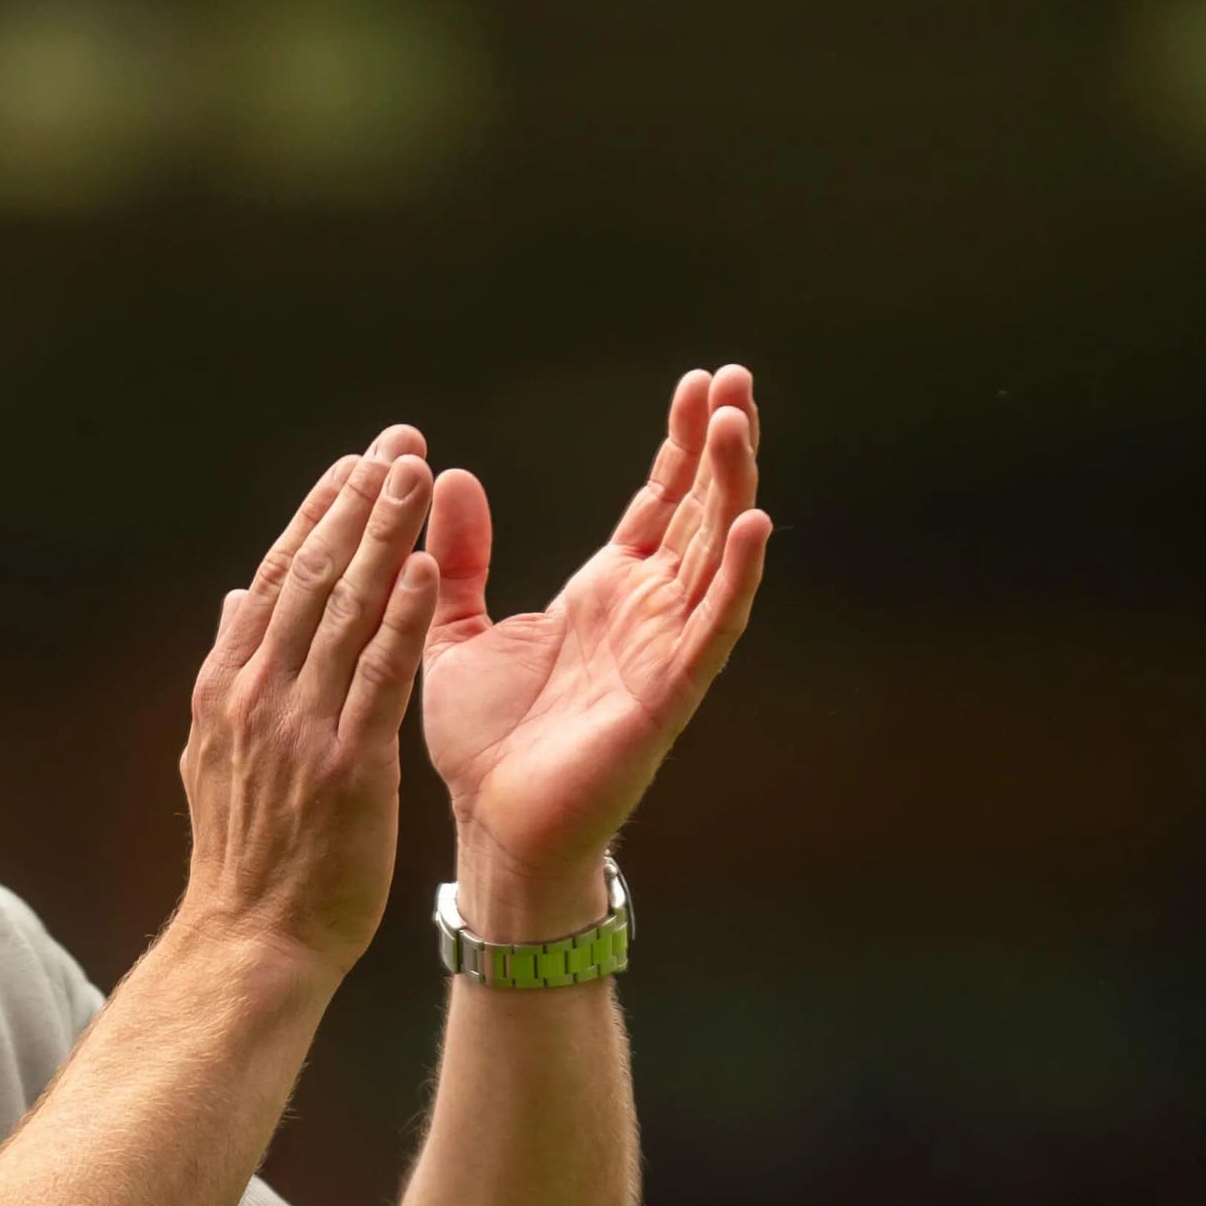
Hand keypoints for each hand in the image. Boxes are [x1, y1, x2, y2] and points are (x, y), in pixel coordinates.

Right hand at [177, 429, 439, 975]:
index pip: (275, 578)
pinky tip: (423, 568)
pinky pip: (377, 677)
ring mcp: (298, 728)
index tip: (354, 462)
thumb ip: (232, 672)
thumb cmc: (247, 859)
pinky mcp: (347, 767)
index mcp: (228, 687)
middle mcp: (257, 695)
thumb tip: (233, 598)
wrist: (251, 942)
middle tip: (396, 440)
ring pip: (343, 610)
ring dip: (381, 535)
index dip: (317, 514)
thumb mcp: (217, 755)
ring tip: (414, 473)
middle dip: (356, 501)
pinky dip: (398, 618)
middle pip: (310, 575)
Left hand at [422, 367, 770, 935]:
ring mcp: (665, 651)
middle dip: (721, 446)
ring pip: (714, 555)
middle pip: (699, 513)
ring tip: (740, 422)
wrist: (489, 826)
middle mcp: (646, 614)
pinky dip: (737, 577)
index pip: (658, 503)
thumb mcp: (455, 630)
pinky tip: (754, 523)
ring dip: (732, 488)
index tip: (698, 382)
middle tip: (737, 378)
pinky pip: (713, 627)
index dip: (681, 445)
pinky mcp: (669, 694)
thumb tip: (451, 479)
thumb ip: (459, 558)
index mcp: (604, 593)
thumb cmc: (483, 743)